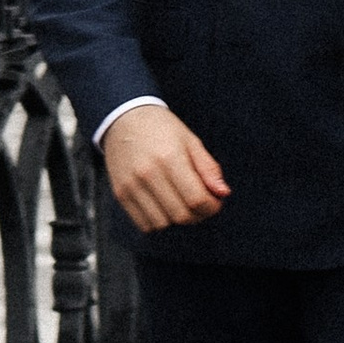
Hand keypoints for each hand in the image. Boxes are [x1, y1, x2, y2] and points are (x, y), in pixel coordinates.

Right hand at [101, 104, 229, 230]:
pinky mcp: (120, 194)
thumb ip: (208, 168)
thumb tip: (223, 193)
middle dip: (198, 215)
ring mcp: (131, 186)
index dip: (211, 207)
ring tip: (181, 204)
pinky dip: (158, 222)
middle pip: (181, 215)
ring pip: (162, 224)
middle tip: (201, 204)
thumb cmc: (161, 128)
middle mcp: (148, 173)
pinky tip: (164, 206)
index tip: (215, 202)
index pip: (196, 198)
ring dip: (177, 220)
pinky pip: (143, 224)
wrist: (124, 119)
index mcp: (170, 157)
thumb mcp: (190, 140)